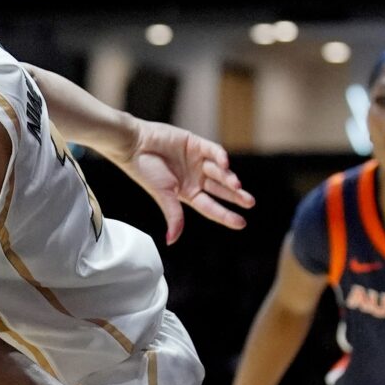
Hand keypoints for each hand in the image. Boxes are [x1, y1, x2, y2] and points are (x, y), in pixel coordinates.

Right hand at [120, 122, 255, 243]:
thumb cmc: (145, 171)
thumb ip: (174, 216)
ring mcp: (197, 161)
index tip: (242, 223)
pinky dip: (220, 157)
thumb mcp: (163, 196)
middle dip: (235, 196)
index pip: (210, 207)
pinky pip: (214, 151)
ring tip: (236, 185)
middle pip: (220, 190)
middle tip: (250, 202)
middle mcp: (194, 178)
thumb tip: (171, 241)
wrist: (134, 145)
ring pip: (220, 171)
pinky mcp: (196, 144)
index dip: (226, 215)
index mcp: (187, 193)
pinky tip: (225, 164)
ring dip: (228, 178)